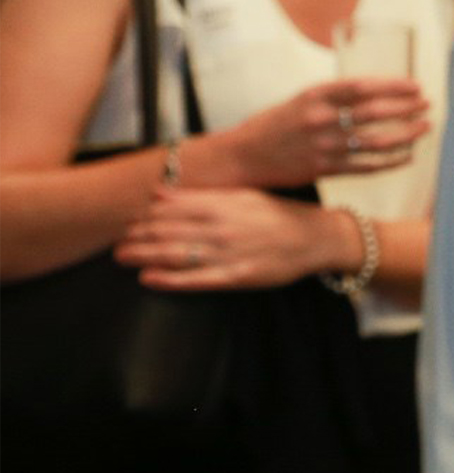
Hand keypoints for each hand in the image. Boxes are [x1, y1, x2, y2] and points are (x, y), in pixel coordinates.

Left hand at [113, 186, 348, 290]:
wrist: (318, 237)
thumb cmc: (279, 215)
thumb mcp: (243, 195)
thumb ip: (201, 195)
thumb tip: (159, 193)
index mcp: (224, 203)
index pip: (172, 208)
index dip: (145, 215)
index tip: (127, 220)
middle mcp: (223, 227)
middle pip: (169, 231)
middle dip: (137, 236)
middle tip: (116, 242)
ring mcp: (231, 252)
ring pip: (177, 253)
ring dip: (144, 255)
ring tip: (122, 257)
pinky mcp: (239, 276)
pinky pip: (198, 279)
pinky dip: (170, 279)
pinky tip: (149, 279)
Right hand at [218, 78, 428, 185]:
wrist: (243, 156)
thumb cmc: (275, 124)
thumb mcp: (301, 100)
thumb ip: (333, 97)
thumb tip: (375, 92)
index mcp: (314, 97)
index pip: (363, 87)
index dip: (393, 85)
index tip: (416, 85)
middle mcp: (320, 120)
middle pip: (374, 112)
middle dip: (406, 108)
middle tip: (427, 105)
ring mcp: (323, 147)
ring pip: (375, 141)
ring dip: (406, 135)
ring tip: (424, 128)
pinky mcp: (324, 170)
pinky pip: (366, 166)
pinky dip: (390, 162)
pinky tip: (407, 156)